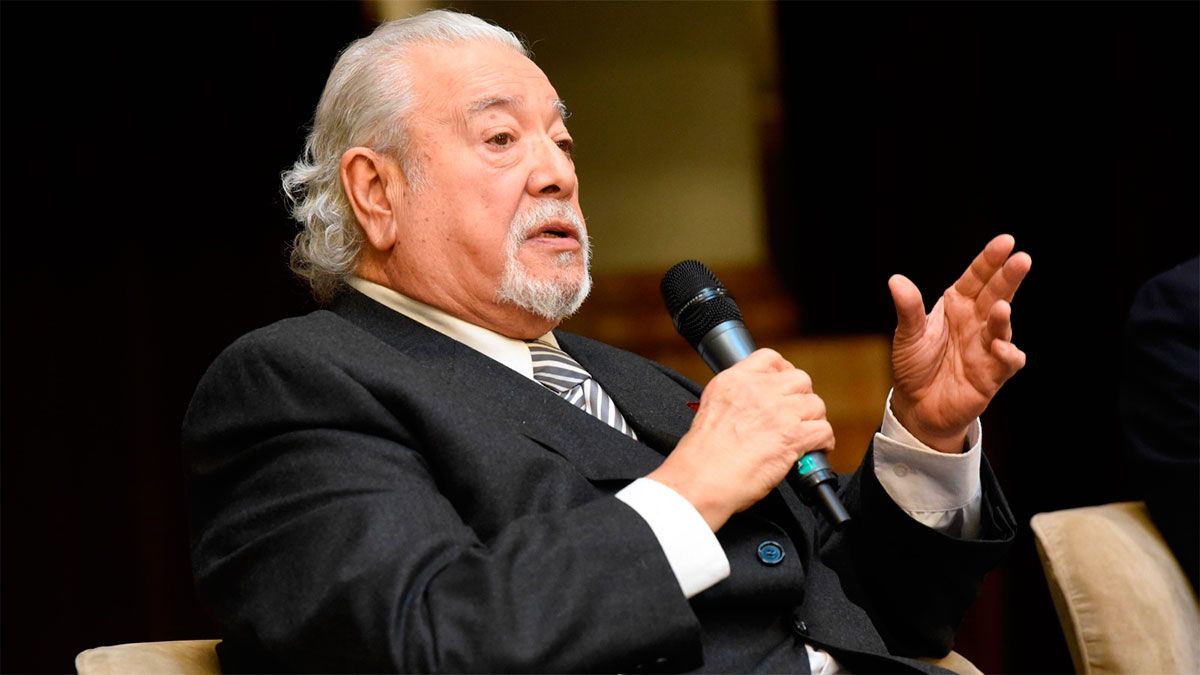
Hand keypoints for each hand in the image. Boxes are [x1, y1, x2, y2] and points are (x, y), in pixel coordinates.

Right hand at [648, 349, 834, 530]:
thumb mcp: (711, 408)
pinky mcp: (792, 435)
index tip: (785, 387)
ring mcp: (777, 411)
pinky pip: (823, 430)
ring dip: (813, 420)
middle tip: (796, 414)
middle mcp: (757, 390)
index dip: (783, 371)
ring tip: (806, 434)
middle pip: (800, 379)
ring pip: (815, 404)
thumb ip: (735, 397)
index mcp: (734, 381)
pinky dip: (823, 442)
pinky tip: (814, 450)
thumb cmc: (701, 455)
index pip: (770, 358)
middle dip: (801, 397)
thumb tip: (755, 404)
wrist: (701, 479)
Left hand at [889, 234, 1031, 452]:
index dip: (990, 260)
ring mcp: (987, 347)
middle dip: (1009, 278)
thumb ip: (908, 309)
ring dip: (1003, 318)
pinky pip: (1008, 361)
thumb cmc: (915, 366)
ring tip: (1000, 307)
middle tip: (1022, 260)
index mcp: (956, 306)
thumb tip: (896, 280)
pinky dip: (1007, 354)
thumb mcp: (907, 335)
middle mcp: (976, 322)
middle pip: (996, 294)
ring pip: (1003, 327)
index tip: (1005, 241)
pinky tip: (999, 347)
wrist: (917, 406)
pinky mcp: (993, 373)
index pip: (976, 278)